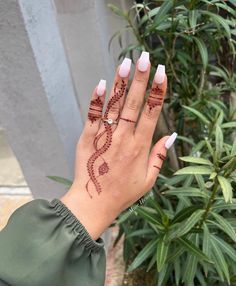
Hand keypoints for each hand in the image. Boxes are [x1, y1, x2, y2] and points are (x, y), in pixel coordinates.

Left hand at [61, 52, 176, 239]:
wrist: (94, 202)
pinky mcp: (87, 138)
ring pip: (114, 106)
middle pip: (134, 104)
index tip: (162, 74)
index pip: (151, 114)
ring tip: (126, 63)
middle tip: (146, 58)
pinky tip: (101, 84)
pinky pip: (92, 116)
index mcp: (140, 147)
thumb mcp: (148, 179)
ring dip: (121, 84)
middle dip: (141, 79)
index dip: (157, 92)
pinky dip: (96, 100)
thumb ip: (159, 156)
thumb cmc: (123, 193)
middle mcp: (123, 138)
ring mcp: (104, 137)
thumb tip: (172, 135)